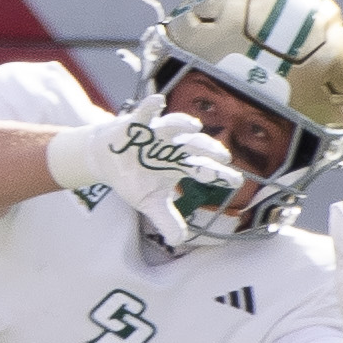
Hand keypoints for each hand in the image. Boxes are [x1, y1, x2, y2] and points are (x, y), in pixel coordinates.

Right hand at [44, 94, 245, 243]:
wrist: (105, 159)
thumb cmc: (133, 178)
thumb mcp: (149, 202)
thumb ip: (165, 219)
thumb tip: (179, 241)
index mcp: (179, 165)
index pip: (204, 170)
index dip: (220, 175)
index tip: (236, 181)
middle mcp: (173, 146)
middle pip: (195, 145)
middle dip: (209, 148)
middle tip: (223, 155)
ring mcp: (156, 133)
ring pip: (174, 125)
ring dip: (183, 124)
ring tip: (194, 126)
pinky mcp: (136, 124)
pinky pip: (145, 113)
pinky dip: (150, 106)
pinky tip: (158, 101)